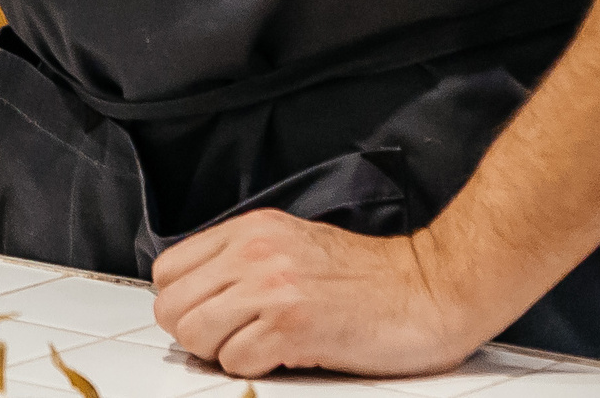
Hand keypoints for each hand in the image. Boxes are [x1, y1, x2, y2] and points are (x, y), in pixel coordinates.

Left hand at [151, 211, 485, 376]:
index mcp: (249, 231)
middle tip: (231, 340)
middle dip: (196, 333)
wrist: (431, 289)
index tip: (206, 317)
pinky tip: (284, 355)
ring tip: (259, 347)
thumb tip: (201, 294)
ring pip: (195, 335)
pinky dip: (252, 367)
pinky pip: (235, 361)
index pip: (168, 270)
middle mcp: (253, 254)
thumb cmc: (371, 276)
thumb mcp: (292, 244)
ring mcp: (270, 289)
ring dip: (221, 353)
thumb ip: (243, 261)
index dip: (182, 303)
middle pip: (173, 307)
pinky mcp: (292, 326)